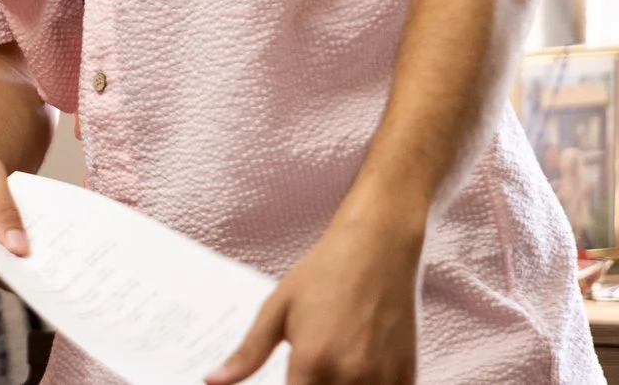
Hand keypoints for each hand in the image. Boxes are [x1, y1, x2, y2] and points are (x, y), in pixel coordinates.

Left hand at [206, 214, 421, 384]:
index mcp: (311, 362)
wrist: (378, 248)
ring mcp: (382, 380)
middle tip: (306, 372)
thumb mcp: (277, 308)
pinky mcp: (407, 378)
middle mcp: (349, 377)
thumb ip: (247, 353)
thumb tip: (212, 381)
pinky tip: (356, 372)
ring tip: (329, 368)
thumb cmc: (324, 273)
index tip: (287, 380)